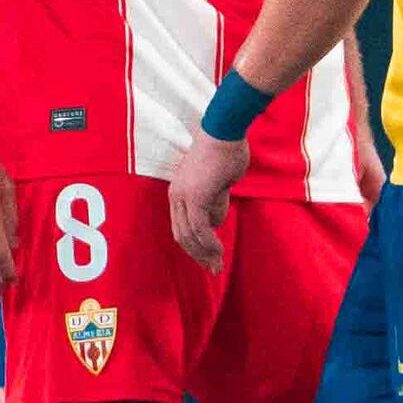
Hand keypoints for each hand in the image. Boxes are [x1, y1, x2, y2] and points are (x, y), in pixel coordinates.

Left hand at [162, 127, 244, 269]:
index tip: (208, 259)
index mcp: (178, 191)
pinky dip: (209, 244)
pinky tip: (219, 252)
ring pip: (190, 235)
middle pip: (181, 235)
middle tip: (213, 269)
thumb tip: (216, 222)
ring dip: (205, 254)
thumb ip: (215, 201)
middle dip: (198, 256)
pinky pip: (200, 229)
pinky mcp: (196, 197)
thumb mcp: (219, 182)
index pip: (180, 227)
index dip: (193, 247)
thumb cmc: (226, 151)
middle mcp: (176, 195)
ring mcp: (184, 196)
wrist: (226, 132)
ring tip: (218, 265)